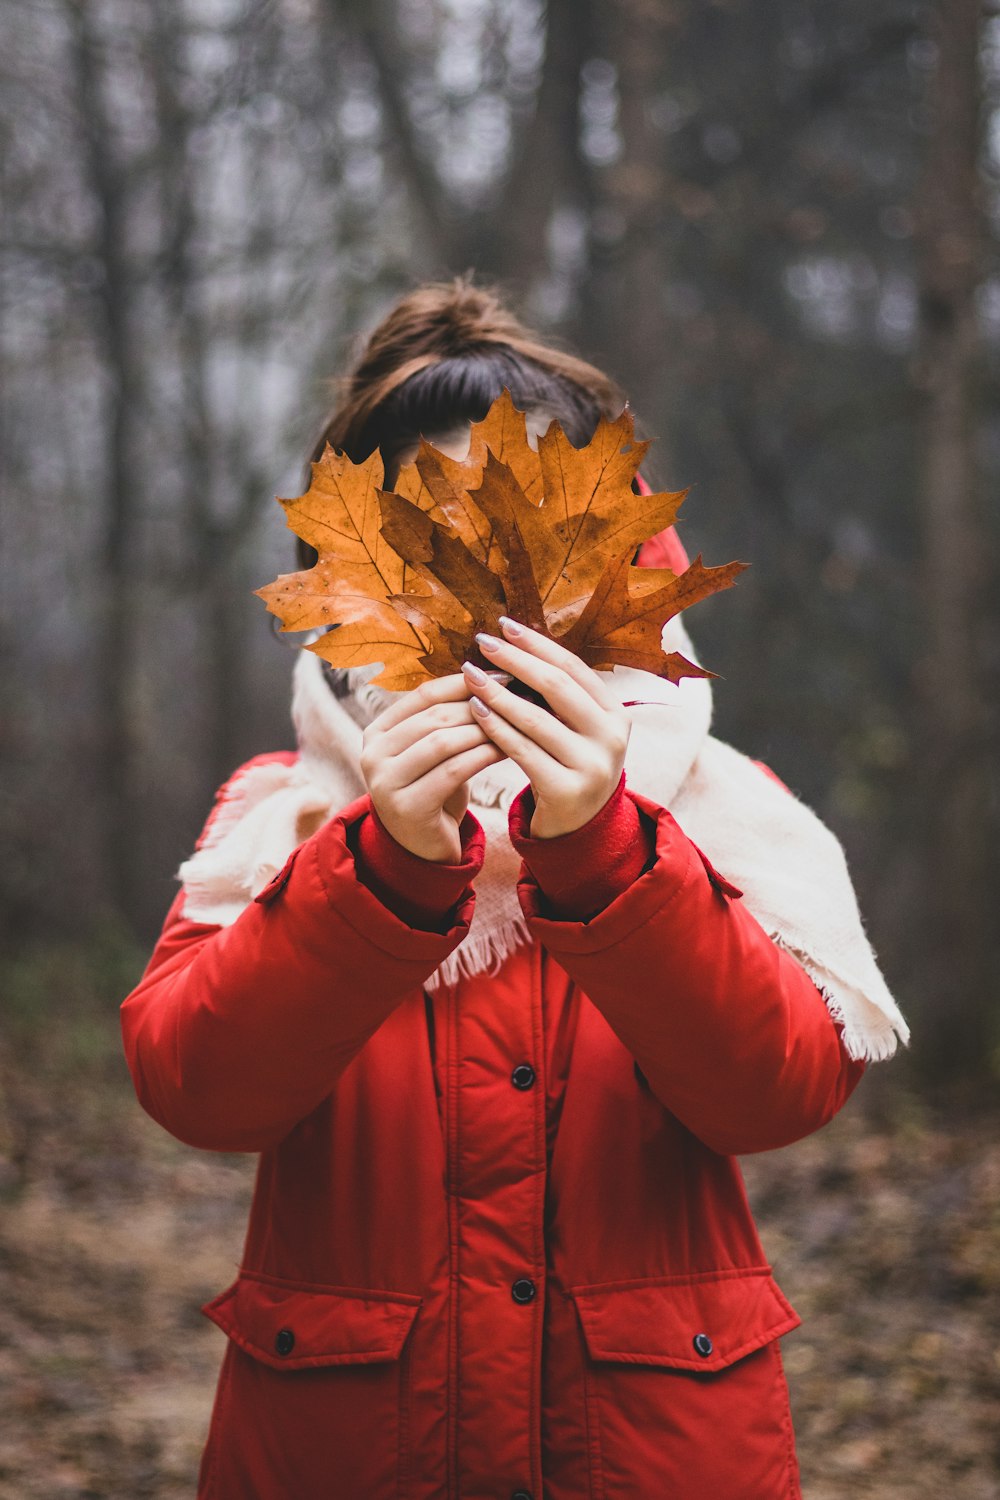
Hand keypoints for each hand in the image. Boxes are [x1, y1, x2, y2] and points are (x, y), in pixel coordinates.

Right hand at [360, 674, 505, 862]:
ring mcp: (384, 782)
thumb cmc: (435, 792)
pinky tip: (508, 749)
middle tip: (518, 698)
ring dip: (484, 729)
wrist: (424, 851)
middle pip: (434, 716)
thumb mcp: (435, 752)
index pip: (423, 695)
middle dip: (480, 704)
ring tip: (517, 722)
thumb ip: (447, 718)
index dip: (464, 682)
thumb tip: (490, 674)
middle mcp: (372, 754)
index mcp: (376, 732)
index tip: (503, 675)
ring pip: (443, 741)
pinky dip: (483, 755)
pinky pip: (452, 771)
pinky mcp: (406, 807)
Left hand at [460, 616, 631, 838]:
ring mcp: (592, 765)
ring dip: (498, 692)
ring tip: (470, 674)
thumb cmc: (569, 767)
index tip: (505, 625)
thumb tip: (516, 644)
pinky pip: (522, 750)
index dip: (538, 644)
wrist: (579, 829)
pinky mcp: (566, 790)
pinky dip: (496, 727)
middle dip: (516, 660)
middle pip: (556, 686)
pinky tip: (476, 710)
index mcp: (616, 714)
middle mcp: (611, 737)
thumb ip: (559, 696)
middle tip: (483, 642)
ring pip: (536, 718)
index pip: (573, 668)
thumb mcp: (578, 730)